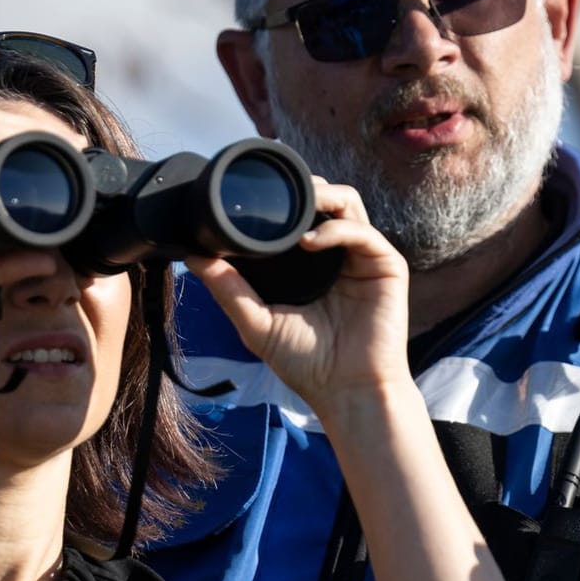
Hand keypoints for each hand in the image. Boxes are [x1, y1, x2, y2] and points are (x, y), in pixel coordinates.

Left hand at [186, 180, 410, 413]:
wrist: (346, 392)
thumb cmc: (307, 364)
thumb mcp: (256, 322)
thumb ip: (228, 288)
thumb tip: (192, 256)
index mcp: (313, 264)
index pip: (301, 215)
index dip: (282, 200)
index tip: (250, 196)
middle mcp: (340, 255)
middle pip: (328, 199)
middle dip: (304, 188)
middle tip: (276, 193)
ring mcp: (365, 259)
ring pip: (349, 203)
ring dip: (322, 196)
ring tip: (296, 206)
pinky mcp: (387, 267)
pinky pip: (364, 233)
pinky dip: (336, 229)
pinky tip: (310, 241)